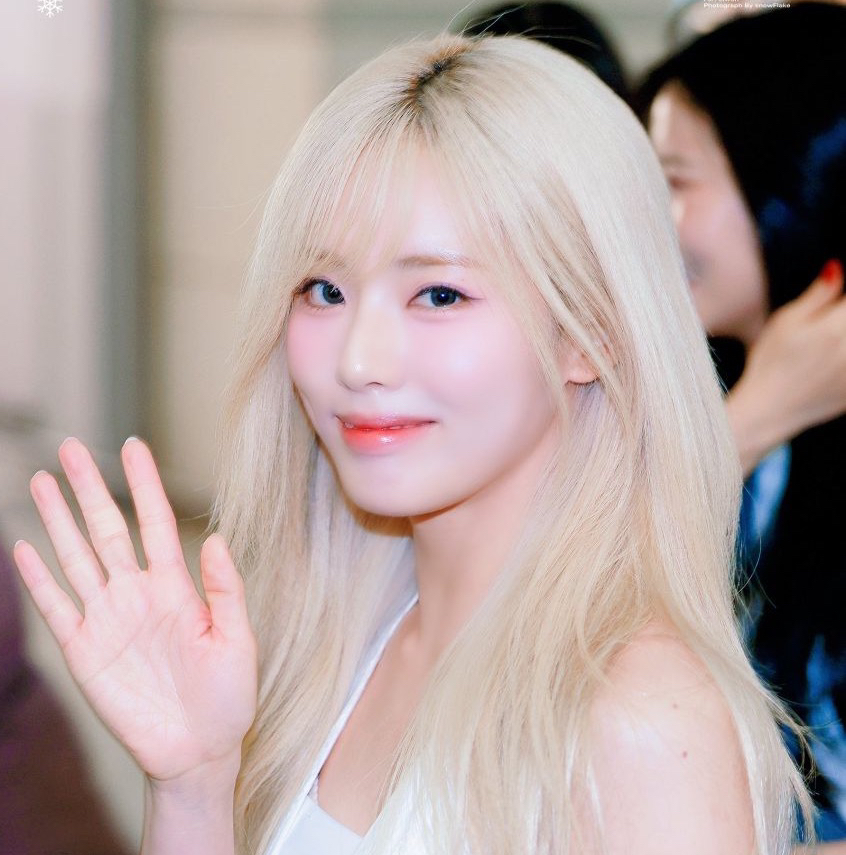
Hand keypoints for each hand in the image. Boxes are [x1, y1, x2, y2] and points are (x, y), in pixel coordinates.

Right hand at [13, 437, 256, 786]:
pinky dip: (39, 579)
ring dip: (57, 520)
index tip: (133, 447)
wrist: (199, 752)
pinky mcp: (84, 651)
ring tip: (42, 482)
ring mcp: (108, 619)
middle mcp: (137, 594)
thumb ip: (225, 589)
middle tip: (70, 447)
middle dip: (88, 488)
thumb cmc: (227, 696)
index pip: (155, 522)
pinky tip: (24, 547)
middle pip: (107, 529)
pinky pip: (56, 607)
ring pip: (76, 557)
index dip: (144, 484)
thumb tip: (214, 537)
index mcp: (177, 587)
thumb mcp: (238, 639)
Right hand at [727, 260, 845, 474]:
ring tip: (830, 340)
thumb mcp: (785, 323)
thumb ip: (819, 295)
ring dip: (842, 335)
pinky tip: (831, 360)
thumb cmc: (769, 365)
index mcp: (835, 328)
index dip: (840, 299)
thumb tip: (838, 267)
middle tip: (831, 320)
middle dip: (842, 318)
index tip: (834, 304)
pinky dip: (843, 362)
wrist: (767, 412)